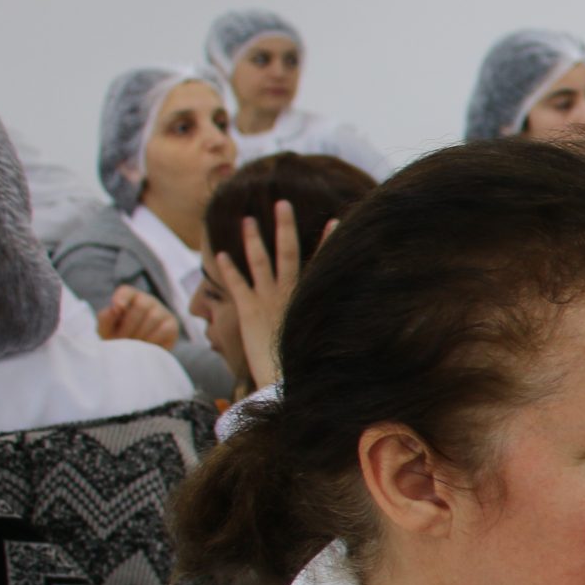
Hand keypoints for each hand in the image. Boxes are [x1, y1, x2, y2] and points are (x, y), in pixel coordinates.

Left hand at [96, 285, 178, 349]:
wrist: (136, 356)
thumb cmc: (119, 339)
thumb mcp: (107, 329)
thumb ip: (106, 318)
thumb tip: (115, 308)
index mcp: (129, 298)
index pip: (126, 291)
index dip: (121, 297)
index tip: (117, 308)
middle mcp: (148, 301)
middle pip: (140, 306)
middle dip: (129, 326)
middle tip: (122, 340)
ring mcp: (162, 311)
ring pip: (153, 317)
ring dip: (140, 334)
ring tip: (134, 345)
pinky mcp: (172, 324)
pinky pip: (164, 329)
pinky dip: (152, 339)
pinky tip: (147, 345)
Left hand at [210, 204, 322, 391]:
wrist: (285, 381)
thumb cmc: (310, 365)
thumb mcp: (326, 339)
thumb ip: (336, 323)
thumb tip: (365, 326)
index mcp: (311, 298)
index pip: (321, 262)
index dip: (328, 240)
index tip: (334, 220)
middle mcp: (290, 294)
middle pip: (289, 251)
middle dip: (285, 226)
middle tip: (282, 203)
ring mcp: (268, 300)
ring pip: (260, 262)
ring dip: (252, 239)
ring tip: (246, 220)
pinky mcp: (248, 311)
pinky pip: (235, 285)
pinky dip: (227, 270)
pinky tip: (220, 256)